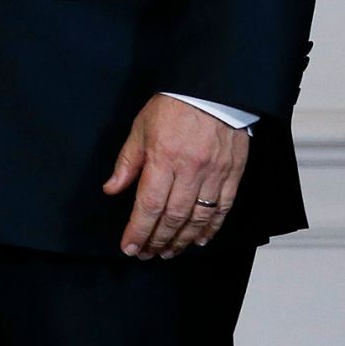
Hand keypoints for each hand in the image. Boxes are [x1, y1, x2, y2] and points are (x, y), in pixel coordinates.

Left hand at [104, 94, 248, 257]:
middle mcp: (189, 171)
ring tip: (169, 252)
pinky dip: (211, 228)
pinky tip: (199, 240)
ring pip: (198, 218)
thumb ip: (127, 162)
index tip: (129, 247)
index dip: (138, 230)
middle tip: (147, 254)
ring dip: (182, 240)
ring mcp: (214, 175)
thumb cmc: (173, 106)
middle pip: (172, 216)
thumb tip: (111, 189)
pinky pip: (223, 209)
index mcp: (163, 158)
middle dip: (157, 240)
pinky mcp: (233, 175)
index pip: (148, 205)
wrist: (212, 91)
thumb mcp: (140, 128)